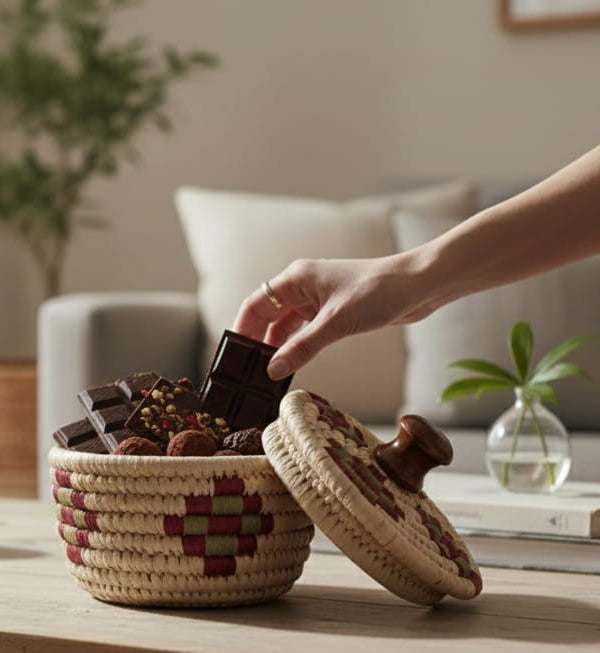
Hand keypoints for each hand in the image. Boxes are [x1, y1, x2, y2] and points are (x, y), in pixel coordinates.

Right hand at [233, 255, 422, 379]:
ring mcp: (317, 299)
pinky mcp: (332, 312)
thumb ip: (302, 348)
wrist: (419, 286)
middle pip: (266, 315)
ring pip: (285, 325)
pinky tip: (290, 364)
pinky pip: (303, 331)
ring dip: (276, 346)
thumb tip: (272, 370)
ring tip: (265, 372)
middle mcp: (302, 286)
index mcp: (296, 279)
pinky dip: (295, 347)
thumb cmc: (379, 292)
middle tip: (246, 370)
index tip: (233, 355)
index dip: (241, 329)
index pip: (255, 304)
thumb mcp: (336, 324)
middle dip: (256, 341)